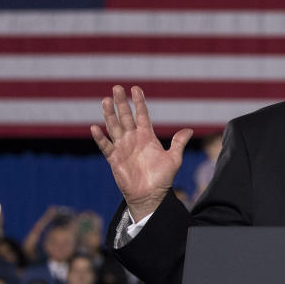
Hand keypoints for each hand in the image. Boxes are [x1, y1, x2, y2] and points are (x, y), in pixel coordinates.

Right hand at [91, 85, 193, 221]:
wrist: (150, 196)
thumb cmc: (162, 178)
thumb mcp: (174, 159)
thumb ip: (178, 143)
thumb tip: (189, 130)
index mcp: (147, 136)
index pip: (142, 115)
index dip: (139, 102)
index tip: (135, 88)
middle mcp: (133, 139)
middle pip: (125, 117)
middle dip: (121, 102)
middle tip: (117, 88)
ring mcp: (123, 147)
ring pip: (114, 127)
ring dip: (109, 114)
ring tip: (105, 100)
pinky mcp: (114, 159)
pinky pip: (105, 146)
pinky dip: (100, 137)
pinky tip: (95, 127)